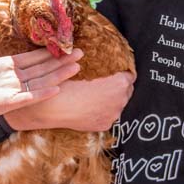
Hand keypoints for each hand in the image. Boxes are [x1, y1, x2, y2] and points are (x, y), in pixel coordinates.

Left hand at [0, 27, 82, 128]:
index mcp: (2, 67)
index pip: (29, 59)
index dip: (46, 53)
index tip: (61, 46)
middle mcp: (9, 79)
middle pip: (40, 69)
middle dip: (59, 62)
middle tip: (79, 53)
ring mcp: (8, 91)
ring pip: (39, 81)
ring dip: (57, 75)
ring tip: (76, 66)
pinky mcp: (3, 103)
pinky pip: (26, 97)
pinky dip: (41, 93)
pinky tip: (56, 88)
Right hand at [4, 69, 134, 131]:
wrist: (52, 107)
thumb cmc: (66, 82)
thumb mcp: (81, 66)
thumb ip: (98, 65)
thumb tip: (103, 58)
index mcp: (119, 83)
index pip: (130, 75)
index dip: (122, 72)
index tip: (115, 70)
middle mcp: (120, 100)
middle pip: (127, 90)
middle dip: (119, 85)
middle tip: (106, 80)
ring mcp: (113, 115)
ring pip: (119, 103)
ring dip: (112, 98)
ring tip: (98, 92)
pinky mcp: (104, 125)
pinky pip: (109, 114)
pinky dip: (104, 109)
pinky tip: (92, 104)